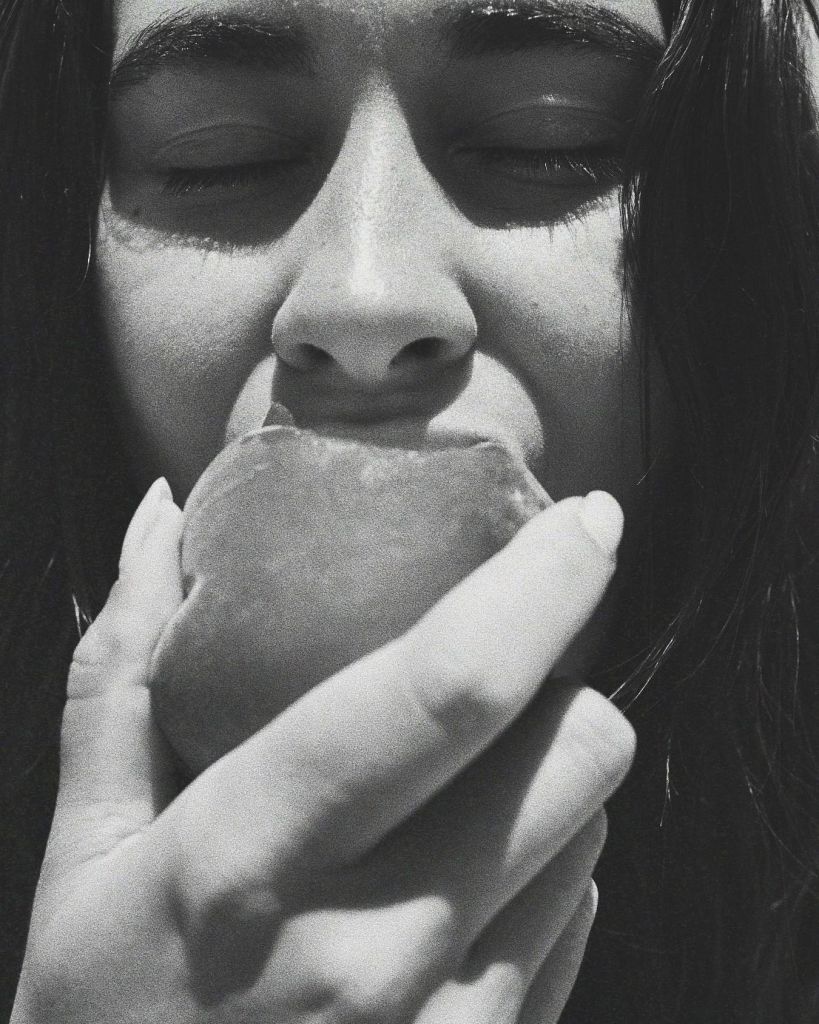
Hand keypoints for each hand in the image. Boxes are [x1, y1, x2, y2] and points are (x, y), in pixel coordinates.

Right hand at [13, 480, 633, 1023]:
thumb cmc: (105, 1011)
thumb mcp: (85, 848)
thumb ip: (120, 671)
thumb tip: (158, 515)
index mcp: (250, 857)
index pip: (443, 690)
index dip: (540, 586)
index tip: (588, 522)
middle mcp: (370, 947)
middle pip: (575, 750)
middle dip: (555, 691)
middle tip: (494, 685)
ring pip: (591, 828)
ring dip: (544, 783)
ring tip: (454, 796)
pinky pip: (578, 919)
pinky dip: (541, 873)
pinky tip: (459, 886)